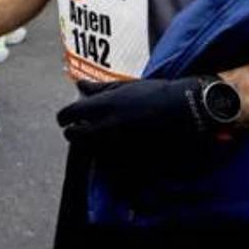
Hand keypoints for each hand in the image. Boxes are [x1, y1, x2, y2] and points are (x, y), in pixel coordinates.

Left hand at [56, 77, 212, 146]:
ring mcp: (116, 146)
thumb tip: (79, 86)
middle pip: (74, 136)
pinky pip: (107, 163)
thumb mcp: (125, 85)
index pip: (68, 115)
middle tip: (80, 128)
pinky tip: (113, 148)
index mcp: (103, 106)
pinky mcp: (129, 160)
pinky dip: (106, 157)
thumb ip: (99, 89)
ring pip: (89, 150)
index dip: (64, 117)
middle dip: (74, 132)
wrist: (184, 111)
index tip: (66, 119)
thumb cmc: (154, 93)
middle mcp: (105, 127)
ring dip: (90, 144)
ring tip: (100, 136)